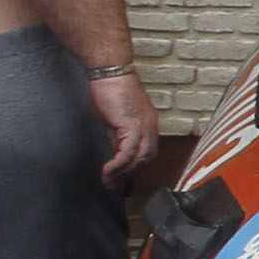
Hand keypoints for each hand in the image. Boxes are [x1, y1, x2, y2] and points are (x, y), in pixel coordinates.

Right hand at [90, 70, 161, 185]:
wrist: (111, 72)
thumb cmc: (110, 90)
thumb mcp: (115, 118)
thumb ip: (118, 135)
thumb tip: (115, 151)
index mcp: (148, 123)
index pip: (147, 151)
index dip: (135, 166)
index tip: (122, 178)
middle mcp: (150, 126)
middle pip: (146, 158)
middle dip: (130, 174)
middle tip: (115, 185)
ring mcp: (144, 127)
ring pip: (138, 159)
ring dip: (123, 173)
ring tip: (108, 181)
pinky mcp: (132, 127)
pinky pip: (127, 153)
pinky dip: (118, 165)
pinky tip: (107, 171)